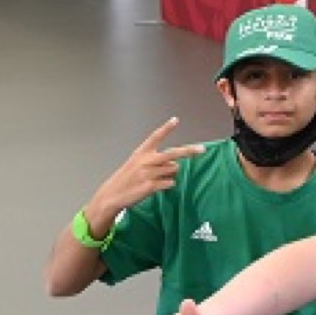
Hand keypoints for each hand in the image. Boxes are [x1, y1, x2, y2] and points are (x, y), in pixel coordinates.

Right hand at [89, 118, 203, 222]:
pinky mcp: (151, 186)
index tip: (176, 120)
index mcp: (141, 152)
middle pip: (173, 153)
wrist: (113, 195)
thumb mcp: (136, 163)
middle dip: (190, 151)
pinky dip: (168, 184)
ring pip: (174, 170)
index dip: (166, 128)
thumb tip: (175, 164)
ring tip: (157, 178)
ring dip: (170, 174)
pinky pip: (170, 183)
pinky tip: (156, 186)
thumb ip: (155, 161)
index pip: (155, 137)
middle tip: (203, 149)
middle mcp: (146, 161)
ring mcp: (149, 173)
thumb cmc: (127, 178)